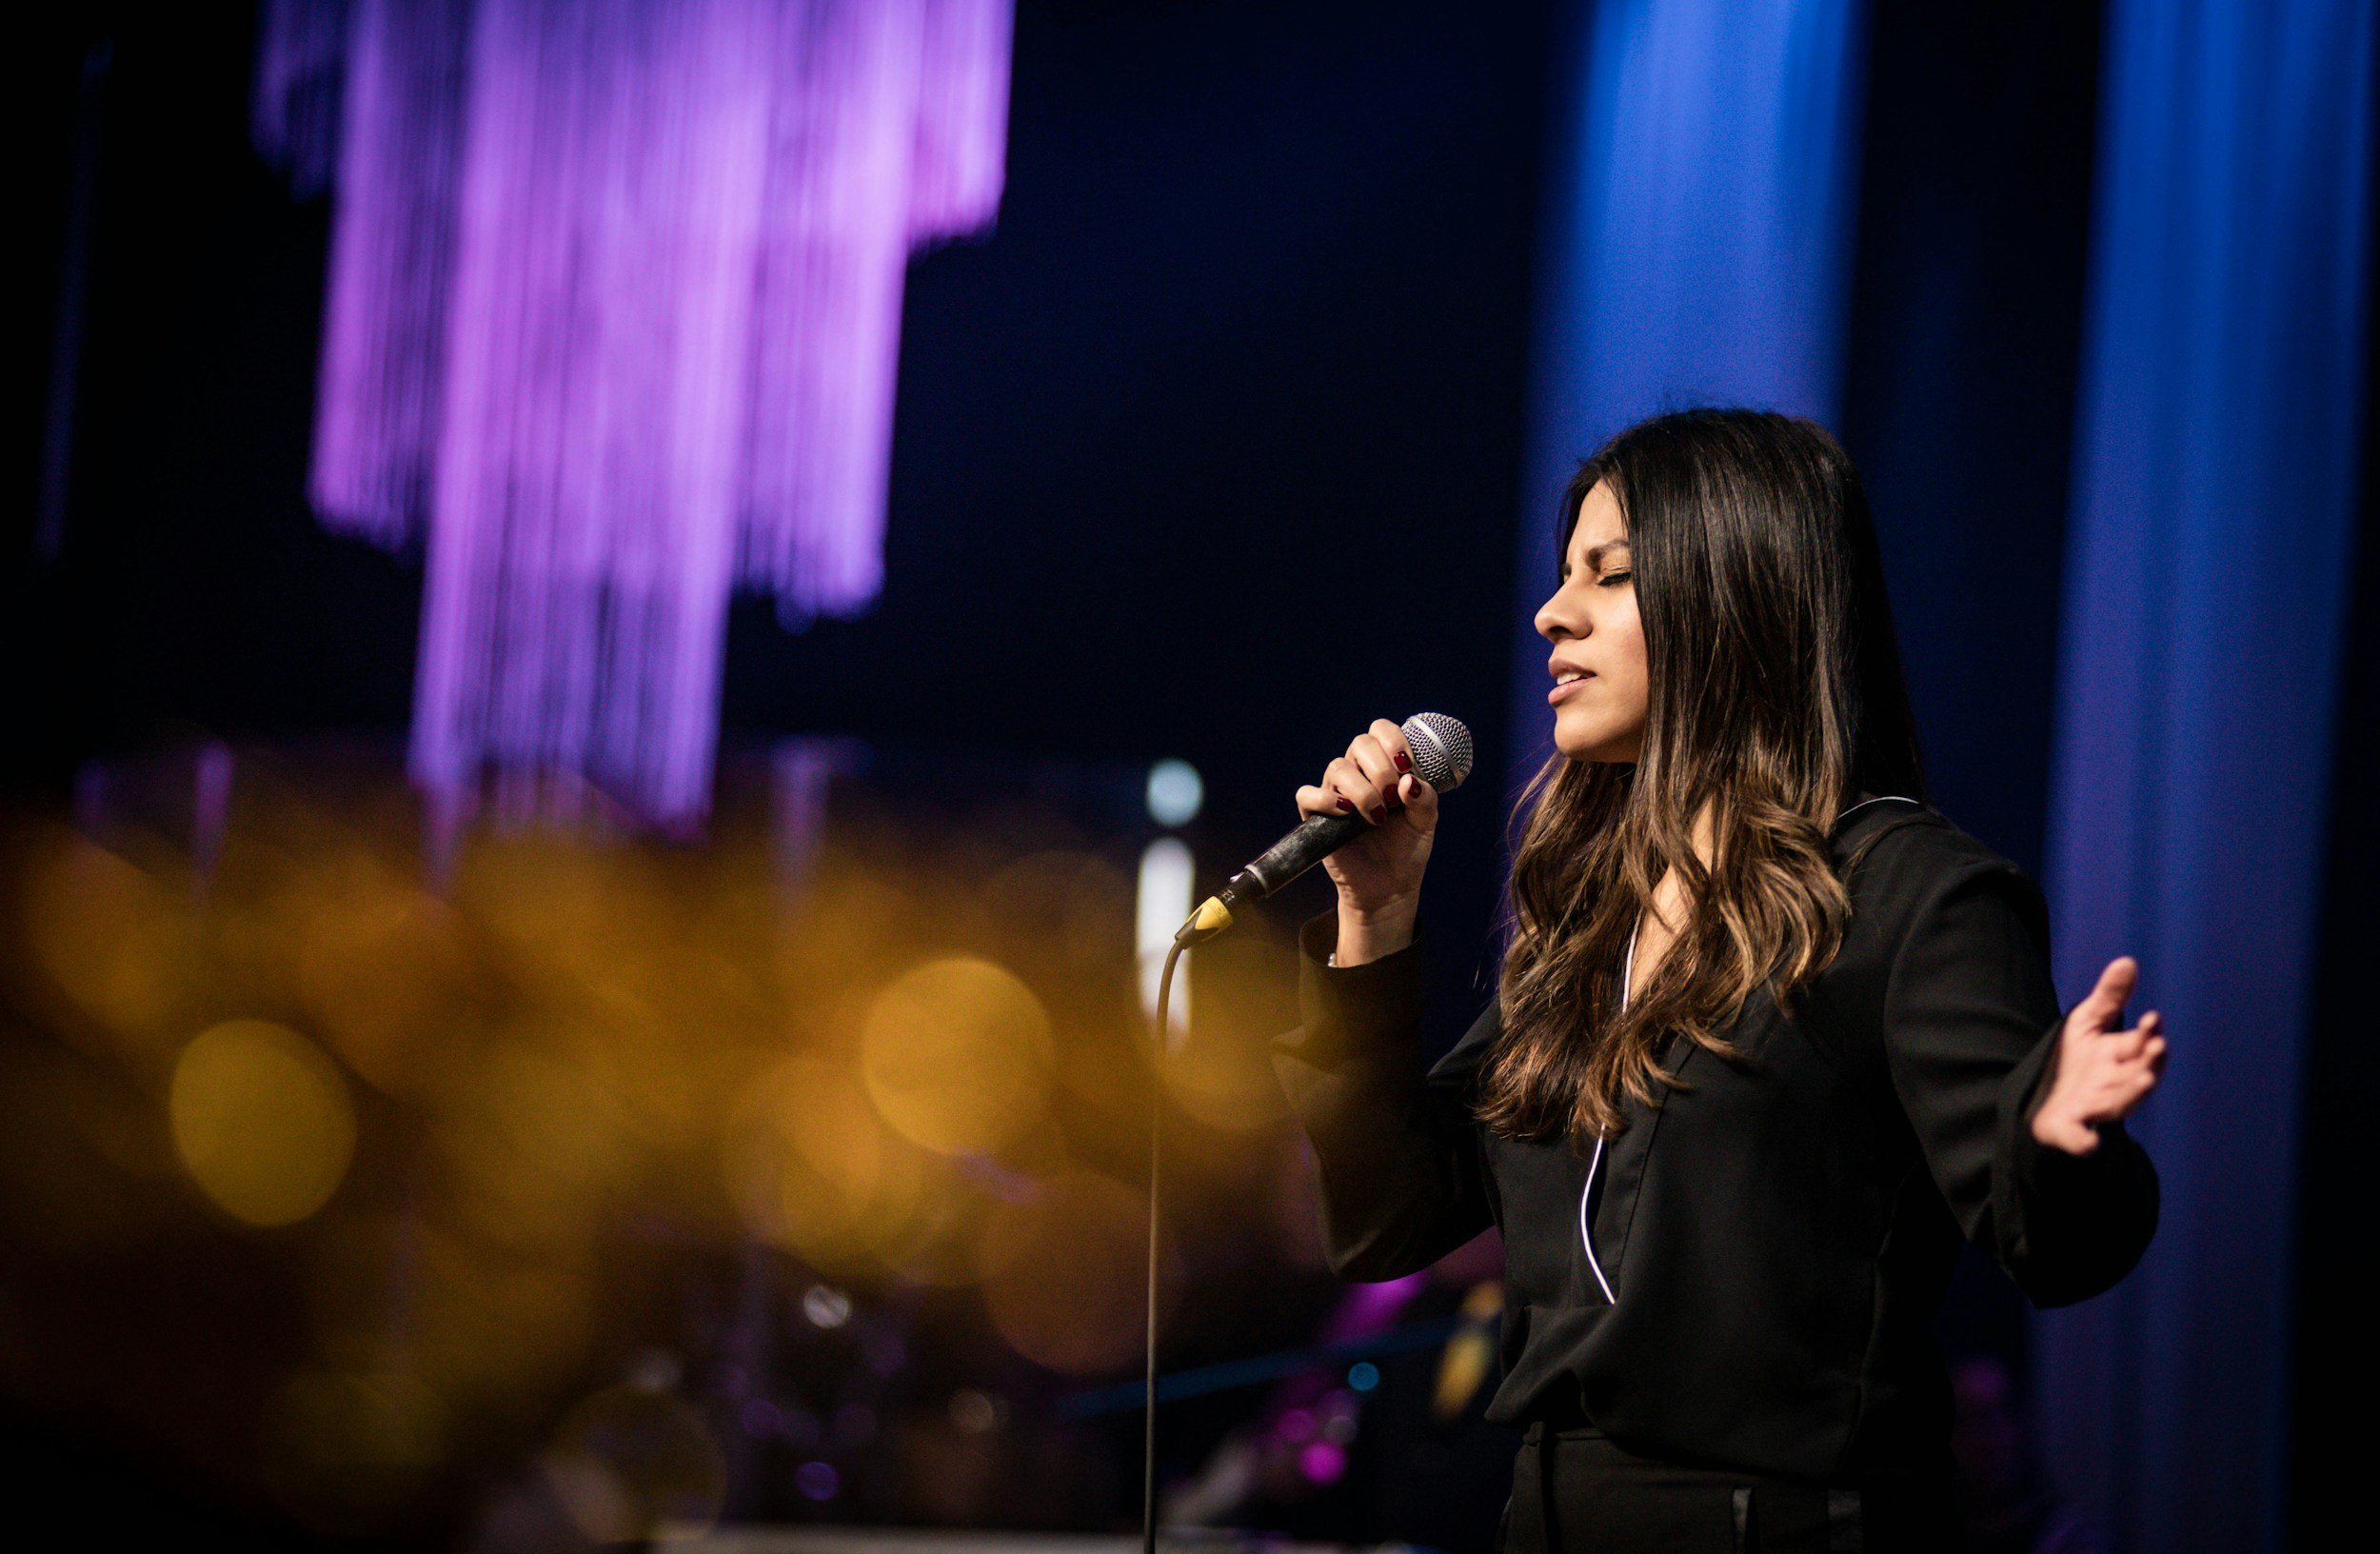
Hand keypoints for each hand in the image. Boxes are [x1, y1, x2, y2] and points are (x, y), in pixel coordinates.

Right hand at [1293, 719, 1438, 964]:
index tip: (1407, 766)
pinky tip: (1346, 814)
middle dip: (1381, 768)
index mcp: (1384, 767)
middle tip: (1393, 798)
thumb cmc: (1406, 849)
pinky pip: (1307, 794)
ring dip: (1362, 789)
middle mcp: (1358, 774)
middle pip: (1359, 744)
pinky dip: (1325, 800)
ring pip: (1337, 767)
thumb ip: (1425, 799)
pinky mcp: (1317, 816)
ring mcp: (1336, 793)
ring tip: (1378, 816)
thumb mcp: (1425, 822)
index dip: (1393, 740)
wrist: (1389, 887)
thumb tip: (1409, 781)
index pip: (1380, 731)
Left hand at [2031, 955, 2167, 1155]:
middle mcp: (2115, 1084)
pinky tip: (2088, 1145)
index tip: (2152, 1018)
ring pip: (2119, 1103)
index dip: (2147, 1032)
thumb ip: (2109, 997)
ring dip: (2133, 1093)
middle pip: (2139, 1074)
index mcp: (2121, 1058)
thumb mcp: (2087, 1022)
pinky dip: (2083, 1142)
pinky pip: (2079, 1137)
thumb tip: (2127, 960)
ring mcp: (2095, 1107)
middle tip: (2158, 1047)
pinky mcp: (2070, 1127)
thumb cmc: (2077, 1061)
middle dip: (2150, 1062)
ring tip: (2145, 1080)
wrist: (2046, 1099)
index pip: (2140, 1044)